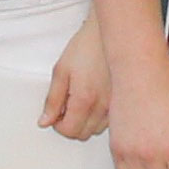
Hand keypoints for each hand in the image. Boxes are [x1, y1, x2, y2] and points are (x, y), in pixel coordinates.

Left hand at [40, 15, 112, 141]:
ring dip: (85, 122)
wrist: (110, 34)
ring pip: (96, 130)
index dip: (57, 124)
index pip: (68, 131)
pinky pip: (109, 121)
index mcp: (84, 100)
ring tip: (81, 100)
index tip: (56, 111)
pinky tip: (94, 100)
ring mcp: (115, 106)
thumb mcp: (61, 71)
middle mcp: (103, 107)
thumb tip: (45, 121)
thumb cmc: (86, 47)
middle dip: (71, 124)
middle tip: (67, 105)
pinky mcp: (123, 101)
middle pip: (82, 134)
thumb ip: (52, 100)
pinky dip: (99, 117)